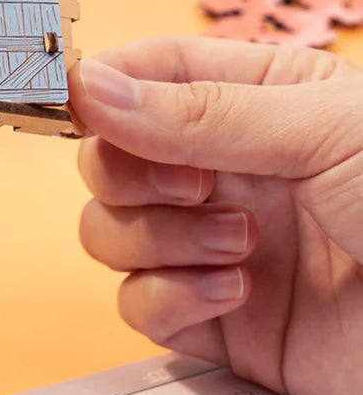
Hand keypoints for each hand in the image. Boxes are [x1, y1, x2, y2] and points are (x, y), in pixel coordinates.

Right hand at [69, 36, 362, 394]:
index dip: (99, 85)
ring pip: (109, 232)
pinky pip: (138, 306)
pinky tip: (235, 292)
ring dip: (155, 239)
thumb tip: (89, 85)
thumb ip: (196, 112)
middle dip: (130, 173)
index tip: (71, 99)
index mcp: (251, 100)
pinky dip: (169, 300)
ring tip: (240, 244)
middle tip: (194, 183)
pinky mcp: (215, 320)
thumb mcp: (321, 131)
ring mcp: (211, 245)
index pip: (142, 74)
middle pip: (108, 159)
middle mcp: (222, 170)